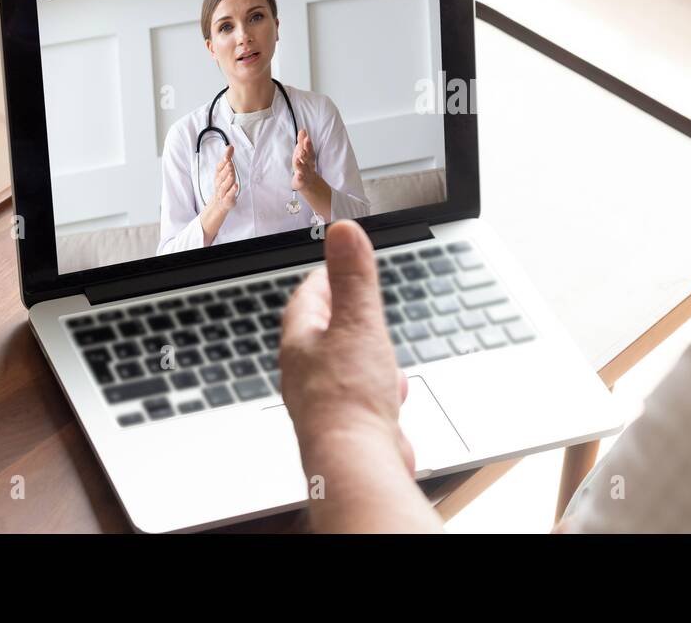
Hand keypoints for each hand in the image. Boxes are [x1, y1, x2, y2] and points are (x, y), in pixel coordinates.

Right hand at [200, 144, 237, 243]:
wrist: (216, 208)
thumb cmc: (222, 189)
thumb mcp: (224, 174)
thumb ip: (227, 160)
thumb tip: (230, 146)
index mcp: (218, 178)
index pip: (219, 167)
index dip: (223, 160)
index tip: (228, 152)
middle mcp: (218, 185)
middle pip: (221, 176)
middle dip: (225, 169)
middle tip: (229, 162)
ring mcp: (222, 194)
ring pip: (224, 186)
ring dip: (228, 179)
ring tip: (232, 173)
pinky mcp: (226, 202)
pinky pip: (228, 197)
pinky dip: (232, 192)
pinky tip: (236, 187)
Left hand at [281, 220, 413, 473]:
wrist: (355, 461)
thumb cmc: (349, 396)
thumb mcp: (359, 322)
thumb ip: (354, 277)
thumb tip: (343, 229)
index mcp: (299, 341)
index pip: (308, 296)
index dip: (326, 277)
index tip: (339, 263)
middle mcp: (305, 371)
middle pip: (324, 330)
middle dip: (350, 316)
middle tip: (361, 301)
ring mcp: (323, 400)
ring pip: (344, 364)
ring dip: (367, 353)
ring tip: (382, 349)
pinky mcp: (344, 423)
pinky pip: (360, 395)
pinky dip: (376, 386)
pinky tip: (391, 392)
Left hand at [290, 129, 317, 190]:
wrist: (309, 182)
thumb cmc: (304, 164)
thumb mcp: (302, 152)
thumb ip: (302, 141)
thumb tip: (303, 130)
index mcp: (309, 157)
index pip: (310, 150)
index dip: (308, 145)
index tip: (307, 139)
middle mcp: (309, 165)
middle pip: (308, 159)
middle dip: (306, 154)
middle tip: (302, 149)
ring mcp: (306, 173)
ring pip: (304, 169)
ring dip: (302, 164)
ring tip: (298, 159)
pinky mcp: (302, 181)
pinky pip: (302, 180)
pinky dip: (301, 177)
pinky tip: (298, 175)